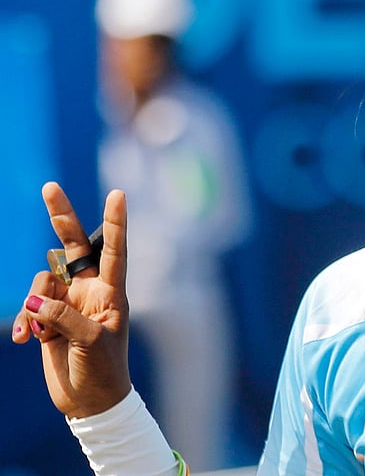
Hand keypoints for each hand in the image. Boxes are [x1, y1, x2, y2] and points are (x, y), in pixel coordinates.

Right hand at [11, 183, 131, 417]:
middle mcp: (90, 291)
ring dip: (33, 304)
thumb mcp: (91, 343)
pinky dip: (24, 320)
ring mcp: (67, 302)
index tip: (118, 194)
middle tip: (50, 187)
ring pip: (41, 282)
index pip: (114, 251)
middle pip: (74, 247)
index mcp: (112, 293)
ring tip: (37, 333)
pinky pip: (29, 307)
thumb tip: (36, 301)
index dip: (115, 223)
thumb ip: (64, 318)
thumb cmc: (103, 372)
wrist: (89, 402)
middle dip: (61, 218)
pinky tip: (24, 340)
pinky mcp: (48, 318)